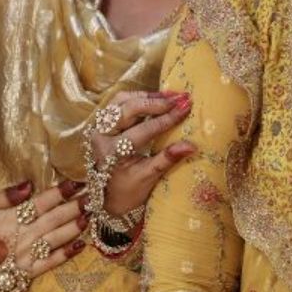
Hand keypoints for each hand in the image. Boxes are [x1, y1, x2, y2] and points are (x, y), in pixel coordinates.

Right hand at [0, 180, 86, 291]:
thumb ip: (6, 196)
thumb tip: (29, 184)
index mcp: (15, 216)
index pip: (44, 201)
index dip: (62, 191)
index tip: (78, 182)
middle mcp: (26, 233)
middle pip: (56, 217)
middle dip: (77, 206)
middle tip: (94, 197)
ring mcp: (29, 253)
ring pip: (58, 237)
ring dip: (76, 226)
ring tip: (91, 217)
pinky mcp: (30, 270)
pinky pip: (52, 261)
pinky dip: (67, 253)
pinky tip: (80, 245)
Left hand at [87, 90, 195, 216]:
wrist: (108, 196)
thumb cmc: (128, 190)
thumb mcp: (148, 177)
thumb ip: (167, 159)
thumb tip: (192, 146)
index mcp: (111, 152)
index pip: (143, 130)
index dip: (166, 119)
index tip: (185, 109)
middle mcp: (102, 135)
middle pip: (129, 108)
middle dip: (157, 102)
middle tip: (180, 98)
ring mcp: (100, 126)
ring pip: (123, 100)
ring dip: (148, 96)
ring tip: (171, 96)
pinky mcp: (103, 121)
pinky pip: (120, 102)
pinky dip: (139, 98)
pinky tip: (157, 98)